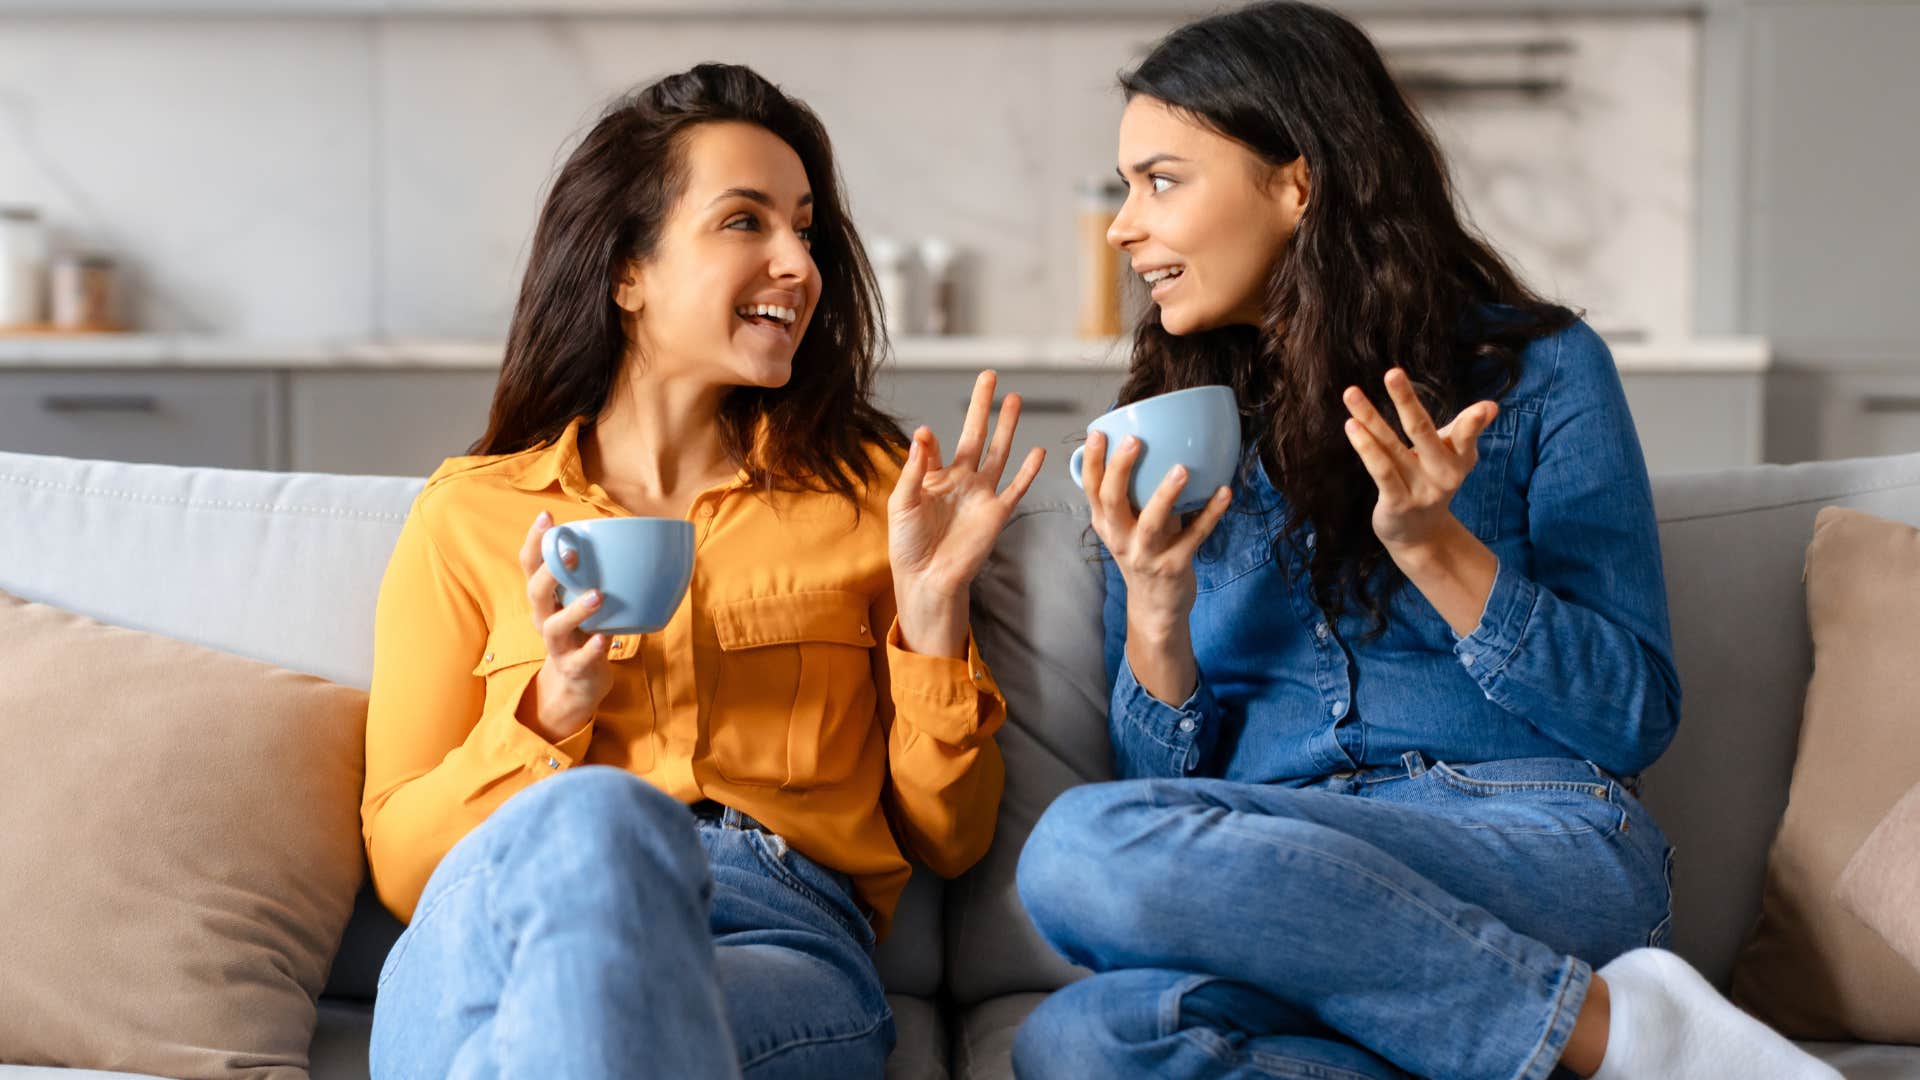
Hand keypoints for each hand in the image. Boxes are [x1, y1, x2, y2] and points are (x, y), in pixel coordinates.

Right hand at [518, 511, 615, 742]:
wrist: (579, 683)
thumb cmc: (584, 629)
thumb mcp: (582, 599)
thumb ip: (594, 573)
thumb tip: (630, 535)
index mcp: (546, 596)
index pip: (531, 564)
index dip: (535, 541)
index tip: (547, 517)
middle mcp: (545, 617)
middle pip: (535, 591)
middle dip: (550, 571)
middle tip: (572, 553)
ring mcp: (556, 644)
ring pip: (554, 626)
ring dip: (575, 610)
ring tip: (597, 595)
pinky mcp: (573, 667)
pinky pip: (579, 659)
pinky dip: (591, 649)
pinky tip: (603, 639)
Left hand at [888, 370, 1045, 655]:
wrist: (927, 579)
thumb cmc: (908, 545)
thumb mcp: (903, 502)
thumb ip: (915, 468)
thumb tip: (923, 432)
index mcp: (934, 477)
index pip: (936, 446)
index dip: (931, 440)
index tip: (927, 436)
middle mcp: (961, 480)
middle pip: (976, 435)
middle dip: (983, 406)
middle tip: (990, 376)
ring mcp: (981, 495)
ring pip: (999, 453)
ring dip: (1007, 427)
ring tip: (1015, 399)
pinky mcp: (997, 513)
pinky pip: (1016, 487)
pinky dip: (1028, 471)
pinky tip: (1038, 451)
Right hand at [1081, 428, 1232, 639]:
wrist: (1155, 608)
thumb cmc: (1145, 555)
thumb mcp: (1129, 527)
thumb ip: (1135, 494)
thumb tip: (1156, 444)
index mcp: (1106, 524)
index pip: (1091, 488)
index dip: (1093, 461)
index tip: (1099, 432)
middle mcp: (1120, 539)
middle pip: (1112, 500)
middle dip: (1120, 469)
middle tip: (1134, 440)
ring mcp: (1145, 555)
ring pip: (1151, 522)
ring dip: (1166, 494)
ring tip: (1181, 469)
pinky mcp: (1173, 567)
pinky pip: (1194, 537)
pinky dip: (1211, 514)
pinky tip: (1225, 492)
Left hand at [1342, 368, 1498, 553]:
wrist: (1420, 535)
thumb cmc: (1434, 481)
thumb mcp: (1454, 456)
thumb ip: (1466, 429)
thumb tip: (1491, 405)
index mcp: (1461, 460)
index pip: (1465, 436)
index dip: (1473, 422)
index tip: (1485, 407)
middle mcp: (1443, 475)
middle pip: (1422, 431)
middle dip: (1406, 401)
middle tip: (1392, 372)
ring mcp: (1419, 491)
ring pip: (1391, 447)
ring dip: (1370, 418)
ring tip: (1351, 394)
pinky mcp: (1397, 503)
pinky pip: (1380, 471)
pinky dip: (1366, 448)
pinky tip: (1352, 425)